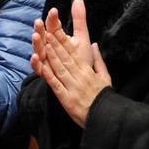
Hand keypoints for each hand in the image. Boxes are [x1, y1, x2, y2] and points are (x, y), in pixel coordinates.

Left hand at [30, 0, 110, 126]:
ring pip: (60, 69)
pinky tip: (42, 67)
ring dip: (51, 57)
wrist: (106, 117)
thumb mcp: (105, 76)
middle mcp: (80, 77)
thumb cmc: (104, 96)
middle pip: (66, 58)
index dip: (63, 42)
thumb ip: (98, 60)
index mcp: (88, 71)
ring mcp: (73, 88)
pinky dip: (49, 76)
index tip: (55, 32)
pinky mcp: (67, 100)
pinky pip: (57, 86)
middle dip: (55, 45)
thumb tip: (94, 44)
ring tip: (43, 45)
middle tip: (46, 33)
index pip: (74, 54)